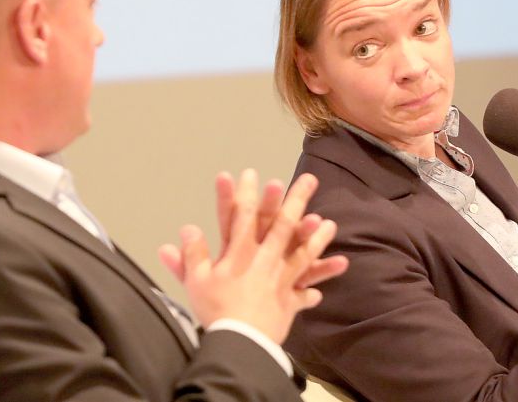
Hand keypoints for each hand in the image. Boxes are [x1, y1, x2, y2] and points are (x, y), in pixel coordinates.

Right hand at [158, 170, 348, 342]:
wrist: (240, 344)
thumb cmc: (216, 311)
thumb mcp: (196, 282)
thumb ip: (191, 254)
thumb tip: (188, 228)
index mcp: (240, 254)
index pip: (244, 216)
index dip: (246, 193)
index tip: (251, 173)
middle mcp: (265, 261)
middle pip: (283, 225)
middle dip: (296, 200)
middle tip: (310, 180)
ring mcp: (281, 280)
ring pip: (303, 253)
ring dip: (316, 237)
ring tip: (329, 222)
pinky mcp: (289, 302)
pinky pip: (306, 290)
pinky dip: (318, 282)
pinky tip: (330, 275)